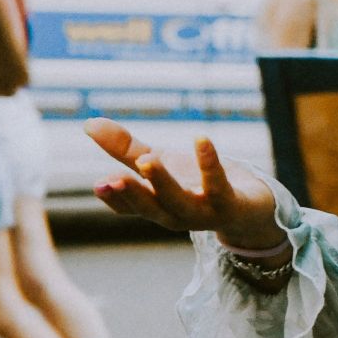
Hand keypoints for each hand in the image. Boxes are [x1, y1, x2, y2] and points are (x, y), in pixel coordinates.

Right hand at [86, 118, 279, 247]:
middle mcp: (176, 214)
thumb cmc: (196, 184)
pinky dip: (210, 163)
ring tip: (149, 160)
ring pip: (180, 202)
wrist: (249, 205)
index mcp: (155, 206)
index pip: (128, 206)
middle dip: (132, 194)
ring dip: (163, 182)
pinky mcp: (230, 203)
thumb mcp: (159, 163)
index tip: (99, 184)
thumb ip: (126, 149)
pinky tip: (201, 139)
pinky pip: (219, 184)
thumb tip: (88, 123)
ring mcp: (204, 212)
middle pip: (151, 207)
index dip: (114, 198)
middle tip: (114, 179)